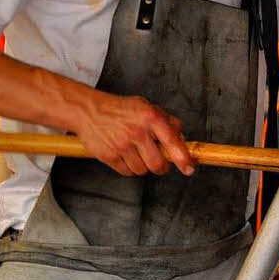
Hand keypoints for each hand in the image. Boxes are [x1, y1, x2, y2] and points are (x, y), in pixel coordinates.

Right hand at [72, 93, 194, 176]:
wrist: (89, 110)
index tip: (189, 168)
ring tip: (138, 153)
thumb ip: (168, 121)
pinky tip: (127, 156)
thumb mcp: (148, 107)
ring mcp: (122, 145)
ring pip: (142, 170)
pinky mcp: (108, 155)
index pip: (172, 142)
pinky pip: (126, 172)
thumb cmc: (121, 109)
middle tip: (161, 163)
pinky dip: (129, 168)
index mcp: (151, 118)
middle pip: (157, 164)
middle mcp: (137, 132)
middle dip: (162, 167)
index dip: (183, 158)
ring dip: (144, 166)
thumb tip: (182, 139)